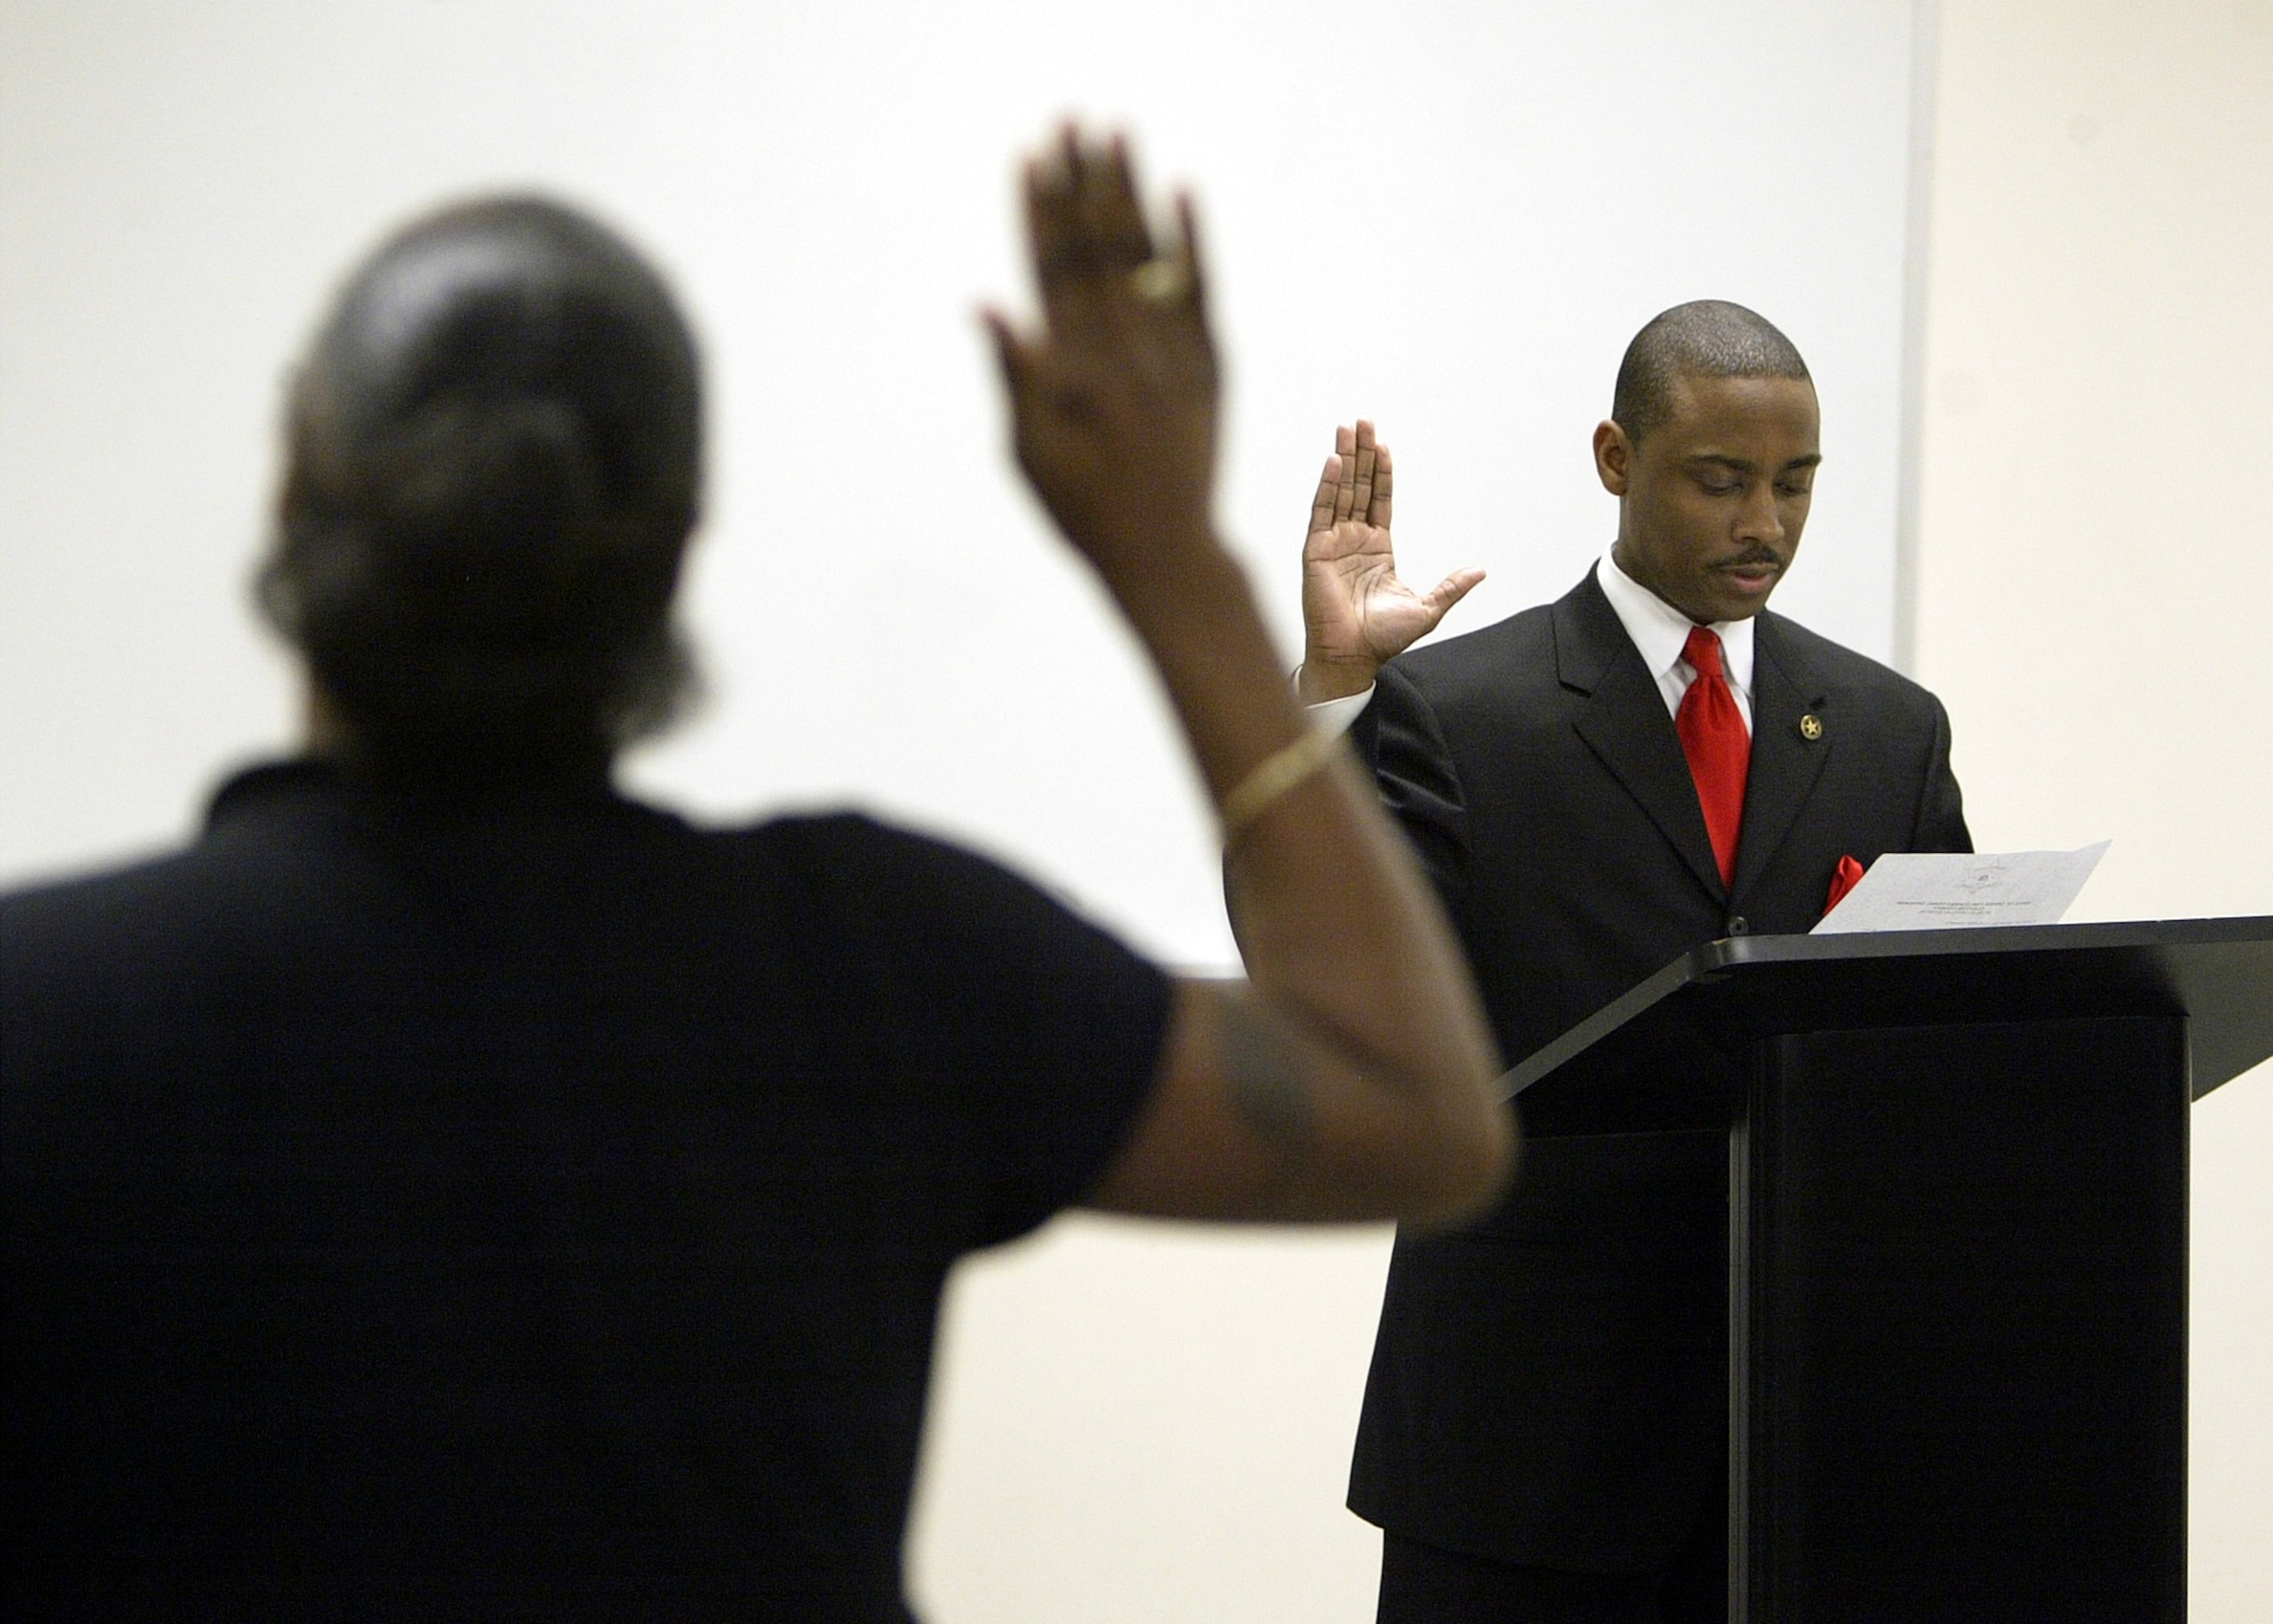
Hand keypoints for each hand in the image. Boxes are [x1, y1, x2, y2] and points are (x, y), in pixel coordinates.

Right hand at [983, 126, 1218, 588]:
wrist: (1166, 554)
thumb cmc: (1082, 510)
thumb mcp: (1029, 452)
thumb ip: (1014, 374)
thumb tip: (988, 304)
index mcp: (1073, 372)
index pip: (1052, 271)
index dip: (1040, 210)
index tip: (1031, 155)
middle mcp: (1124, 353)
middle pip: (1099, 249)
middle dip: (1082, 180)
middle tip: (1071, 119)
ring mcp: (1172, 356)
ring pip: (1148, 257)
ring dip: (1131, 191)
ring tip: (1118, 132)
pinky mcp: (1210, 368)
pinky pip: (1200, 291)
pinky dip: (1192, 241)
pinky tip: (1182, 192)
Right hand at [1299, 421, 1482, 700]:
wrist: (1355, 658)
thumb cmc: (1383, 638)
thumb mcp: (1428, 607)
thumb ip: (1452, 586)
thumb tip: (1481, 570)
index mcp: (1377, 549)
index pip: (1379, 500)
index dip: (1382, 472)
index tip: (1383, 444)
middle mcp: (1353, 540)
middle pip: (1358, 487)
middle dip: (1361, 453)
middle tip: (1363, 421)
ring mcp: (1333, 544)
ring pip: (1340, 492)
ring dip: (1343, 459)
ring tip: (1346, 428)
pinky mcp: (1316, 552)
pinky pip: (1322, 512)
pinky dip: (1328, 486)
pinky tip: (1334, 462)